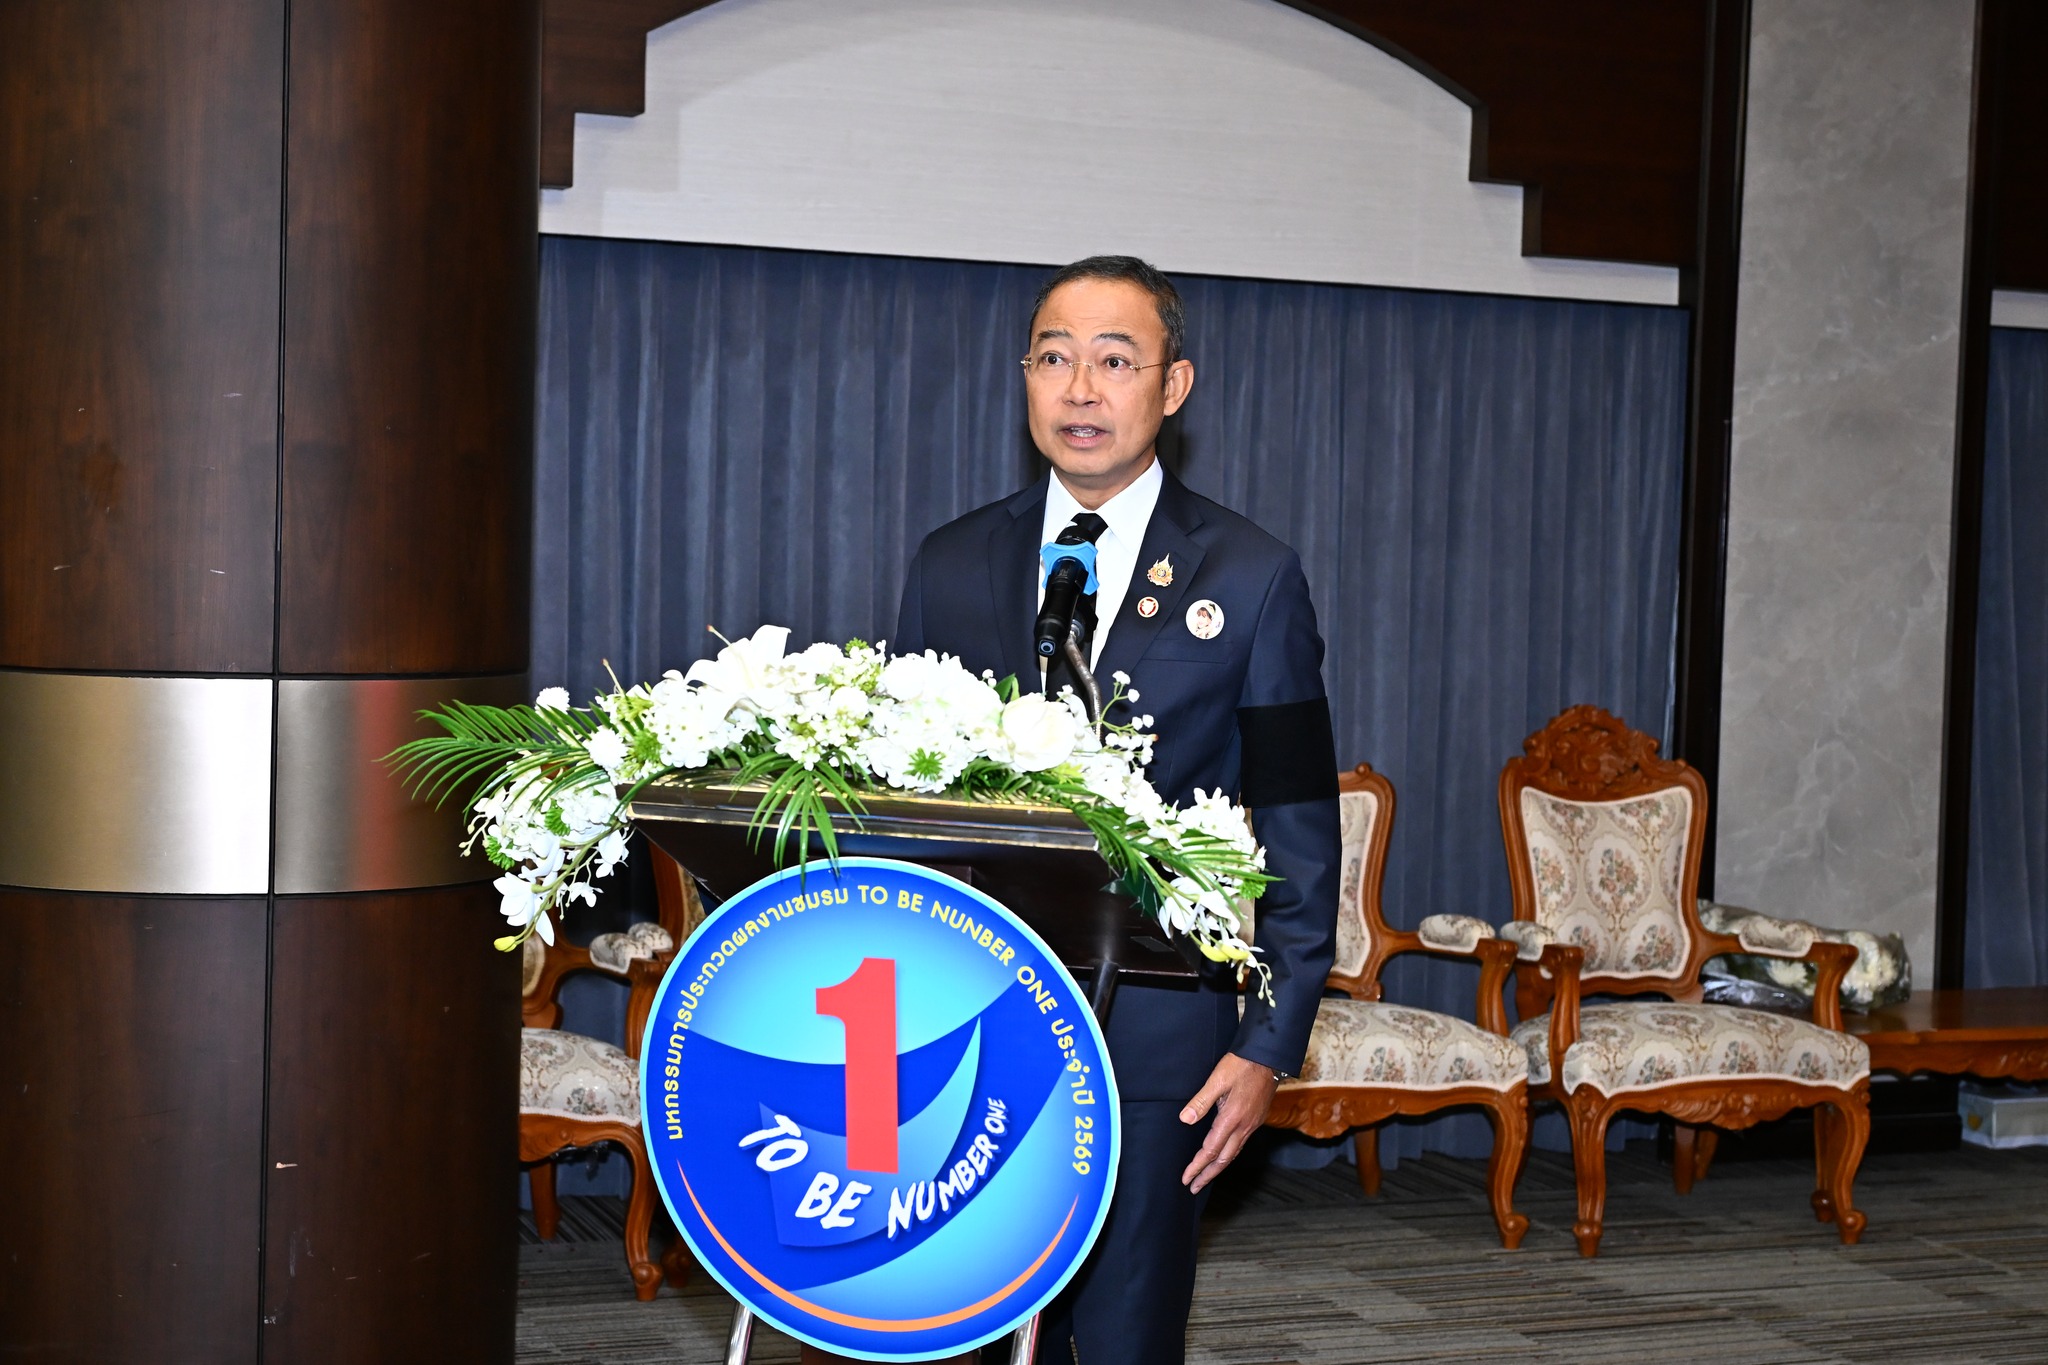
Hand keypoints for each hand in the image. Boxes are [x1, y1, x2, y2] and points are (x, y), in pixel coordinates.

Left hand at [1179, 1052, 1277, 1192]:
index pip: (1210, 1150)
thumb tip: (1185, 1120)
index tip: (1186, 1178)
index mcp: (1231, 1119)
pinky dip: (1229, 1154)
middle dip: (1207, 1175)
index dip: (1197, 1166)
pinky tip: (1223, 1154)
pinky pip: (1240, 1144)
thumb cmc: (1242, 1064)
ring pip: (1233, 1153)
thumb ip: (1201, 1101)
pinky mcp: (1256, 1119)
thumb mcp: (1218, 1079)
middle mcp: (1243, 1126)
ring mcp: (1252, 1124)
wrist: (1269, 1057)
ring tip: (1206, 1176)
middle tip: (1194, 1187)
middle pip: (1223, 1159)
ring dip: (1218, 1167)